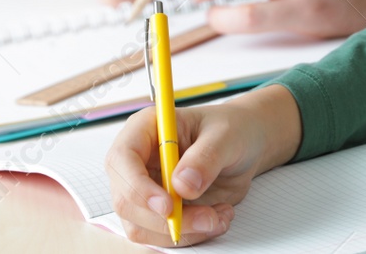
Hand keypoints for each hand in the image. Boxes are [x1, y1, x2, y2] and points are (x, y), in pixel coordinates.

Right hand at [106, 84, 301, 246]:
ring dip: (182, 231)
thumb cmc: (230, 129)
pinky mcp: (158, 212)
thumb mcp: (226, 135)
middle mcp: (137, 162)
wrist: (243, 146)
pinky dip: (190, 236)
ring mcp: (144, 190)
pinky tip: (217, 218)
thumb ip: (206, 157)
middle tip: (208, 219)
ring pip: (142, 226)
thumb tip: (182, 186)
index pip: (122, 160)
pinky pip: (160, 236)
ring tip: (219, 217)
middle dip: (165, 220)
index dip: (138, 188)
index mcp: (144, 130)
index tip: (168, 206)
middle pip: (126, 201)